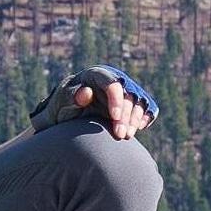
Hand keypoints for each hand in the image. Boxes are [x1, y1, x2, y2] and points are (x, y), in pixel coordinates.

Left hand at [34, 65, 157, 139]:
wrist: (71, 113)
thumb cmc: (64, 104)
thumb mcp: (63, 101)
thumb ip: (72, 96)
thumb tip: (86, 92)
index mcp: (96, 74)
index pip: (112, 83)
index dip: (116, 99)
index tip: (114, 117)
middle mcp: (114, 80)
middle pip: (128, 95)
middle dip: (125, 116)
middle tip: (119, 135)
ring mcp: (125, 91)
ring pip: (139, 102)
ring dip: (135, 119)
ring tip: (125, 135)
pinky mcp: (133, 104)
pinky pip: (147, 108)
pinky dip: (146, 117)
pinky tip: (139, 127)